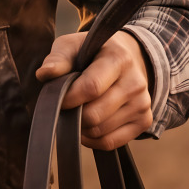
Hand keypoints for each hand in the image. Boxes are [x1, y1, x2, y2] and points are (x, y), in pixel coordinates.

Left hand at [37, 29, 153, 149]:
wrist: (128, 57)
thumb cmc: (93, 53)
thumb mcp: (72, 45)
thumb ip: (58, 59)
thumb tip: (44, 74)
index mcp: (119, 59)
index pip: (91, 87)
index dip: (69, 98)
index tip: (57, 99)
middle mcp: (135, 82)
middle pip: (95, 115)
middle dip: (73, 115)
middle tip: (66, 107)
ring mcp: (142, 104)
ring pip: (101, 131)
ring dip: (81, 128)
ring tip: (77, 113)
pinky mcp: (144, 121)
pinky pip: (110, 143)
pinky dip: (92, 140)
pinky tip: (86, 126)